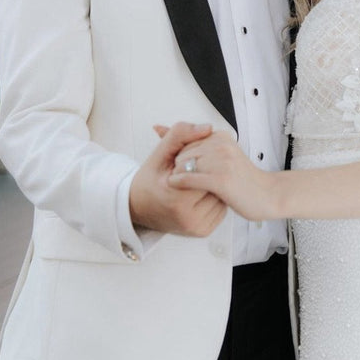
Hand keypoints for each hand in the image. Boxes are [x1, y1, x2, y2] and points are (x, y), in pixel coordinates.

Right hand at [129, 122, 226, 236]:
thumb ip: (181, 134)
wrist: (138, 207)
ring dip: (214, 185)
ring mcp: (197, 227)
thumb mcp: (159, 153)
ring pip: (221, 197)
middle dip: (210, 172)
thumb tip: (208, 128)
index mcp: (176, 198)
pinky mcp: (203, 231)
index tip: (195, 157)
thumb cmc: (149, 179)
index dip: (203, 160)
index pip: (206, 171)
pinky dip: (215, 198)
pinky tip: (201, 192)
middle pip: (216, 185)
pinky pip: (220, 208)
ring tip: (199, 180)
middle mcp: (188, 218)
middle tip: (197, 168)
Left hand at [168, 131, 278, 221]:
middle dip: (176, 165)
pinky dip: (179, 182)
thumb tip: (159, 128)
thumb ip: (196, 143)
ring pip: (184, 163)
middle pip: (182, 151)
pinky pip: (190, 178)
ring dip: (177, 175)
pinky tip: (174, 186)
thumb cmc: (243, 179)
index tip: (173, 164)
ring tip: (178, 186)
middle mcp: (221, 145)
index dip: (177, 154)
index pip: (186, 140)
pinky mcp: (221, 179)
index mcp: (221, 137)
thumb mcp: (221, 155)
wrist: (269, 195)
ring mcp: (222, 161)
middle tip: (177, 178)